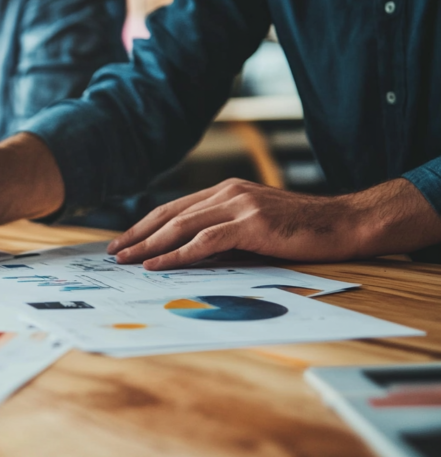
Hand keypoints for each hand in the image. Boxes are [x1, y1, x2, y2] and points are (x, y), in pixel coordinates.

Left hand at [108, 177, 440, 268]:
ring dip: (149, 246)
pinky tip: (157, 264)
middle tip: (112, 252)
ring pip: (181, 226)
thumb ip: (222, 235)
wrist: (343, 224)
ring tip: (126, 260)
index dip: (144, 225)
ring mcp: (238, 205)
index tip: (123, 241)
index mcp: (225, 191)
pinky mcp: (250, 223)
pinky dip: (177, 254)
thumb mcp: (253, 228)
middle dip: (137, 235)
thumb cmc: (300, 230)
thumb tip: (187, 255)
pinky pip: (204, 241)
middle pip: (169, 214)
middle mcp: (227, 192)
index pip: (174, 208)